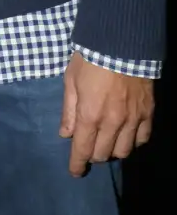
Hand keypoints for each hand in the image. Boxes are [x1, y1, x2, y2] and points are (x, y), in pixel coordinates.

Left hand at [60, 52, 153, 175]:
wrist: (121, 43)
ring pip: (124, 151)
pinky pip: (142, 138)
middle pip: (102, 153)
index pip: (83, 149)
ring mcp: (133, 119)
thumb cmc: (90, 58)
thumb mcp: (70, 80)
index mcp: (90, 115)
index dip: (77, 164)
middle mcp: (113, 123)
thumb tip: (66, 133)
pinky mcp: (148, 113)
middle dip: (92, 155)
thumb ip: (69, 110)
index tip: (74, 172)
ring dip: (112, 150)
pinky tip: (127, 136)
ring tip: (107, 142)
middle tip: (88, 148)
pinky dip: (133, 142)